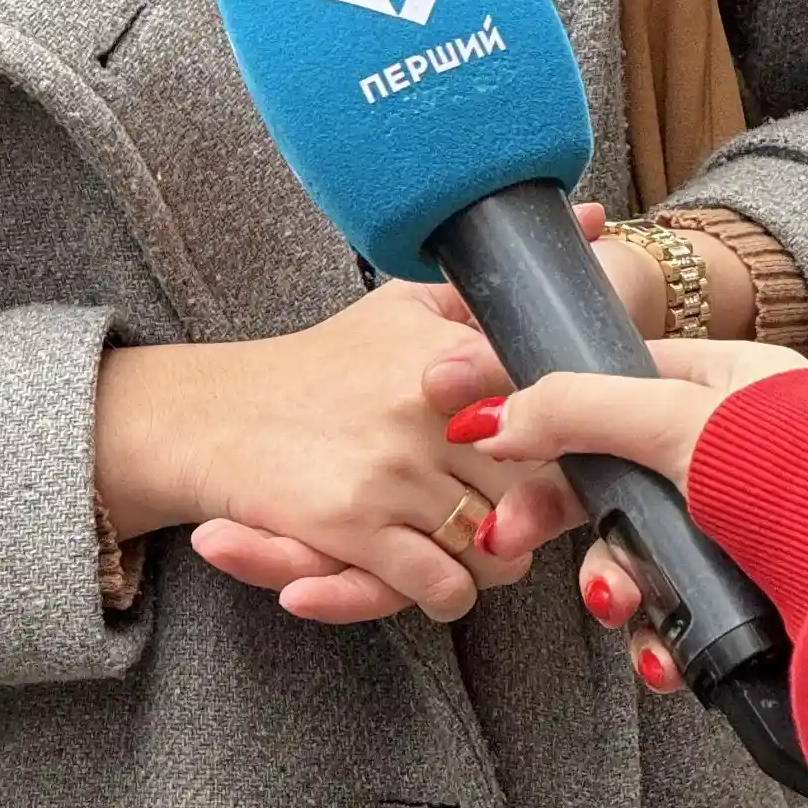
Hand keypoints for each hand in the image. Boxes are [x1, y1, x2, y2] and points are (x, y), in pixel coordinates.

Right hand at [187, 203, 668, 623]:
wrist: (214, 414)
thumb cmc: (321, 364)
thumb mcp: (400, 308)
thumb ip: (489, 287)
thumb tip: (594, 218)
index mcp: (443, 351)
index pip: (550, 404)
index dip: (570, 436)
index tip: (564, 447)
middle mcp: (422, 407)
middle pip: (536, 487)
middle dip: (539, 508)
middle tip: (520, 507)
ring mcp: (390, 470)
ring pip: (499, 548)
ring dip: (495, 556)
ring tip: (476, 539)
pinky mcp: (356, 527)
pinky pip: (446, 586)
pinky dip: (450, 589)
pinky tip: (434, 568)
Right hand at [428, 332, 807, 689]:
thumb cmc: (799, 479)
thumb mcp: (678, 422)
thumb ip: (577, 410)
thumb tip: (489, 419)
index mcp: (728, 386)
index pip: (610, 381)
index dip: (541, 407)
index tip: (477, 430)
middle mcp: (732, 455)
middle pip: (610, 477)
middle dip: (556, 512)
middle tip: (504, 537)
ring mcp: (738, 532)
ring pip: (635, 553)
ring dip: (611, 583)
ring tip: (617, 604)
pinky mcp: (746, 603)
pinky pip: (673, 617)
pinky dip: (656, 639)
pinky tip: (660, 654)